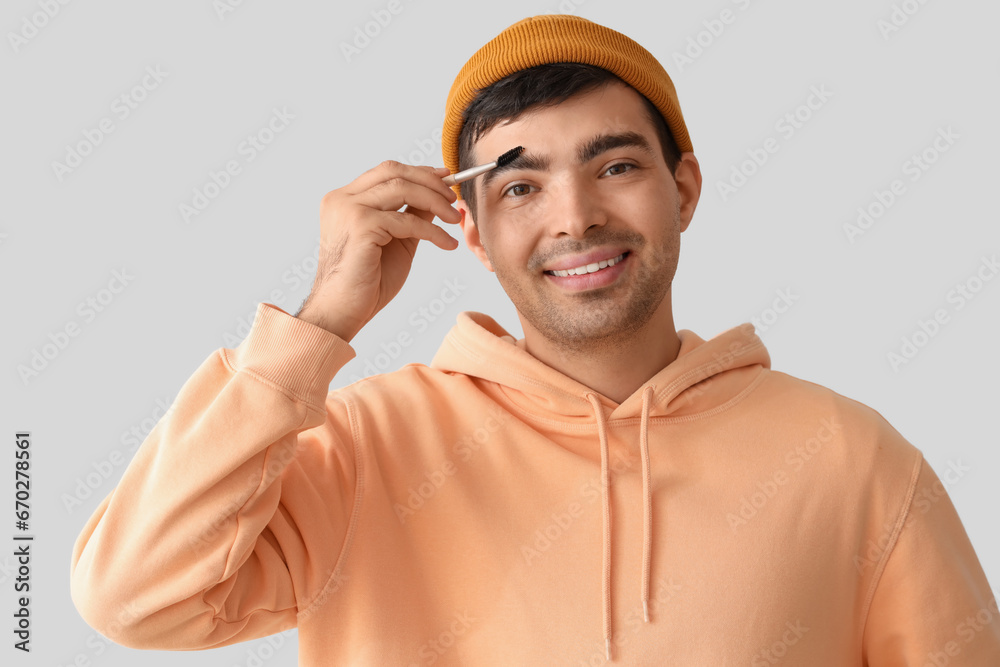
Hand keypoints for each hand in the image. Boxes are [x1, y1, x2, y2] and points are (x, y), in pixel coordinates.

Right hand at [296, 161, 462, 341]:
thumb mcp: (397, 240)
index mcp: (345, 199)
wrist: (343, 312)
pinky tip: (446, 243)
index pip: (385, 172)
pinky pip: (408, 220)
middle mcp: (342, 199)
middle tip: (453, 198)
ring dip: (435, 201)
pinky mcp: (361, 226)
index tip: (445, 179)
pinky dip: (433, 231)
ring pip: (402, 189)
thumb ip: (412, 215)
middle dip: (430, 181)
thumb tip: (437, 196)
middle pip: (393, 172)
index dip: (419, 172)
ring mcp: (349, 210)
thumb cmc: (366, 283)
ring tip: (454, 218)